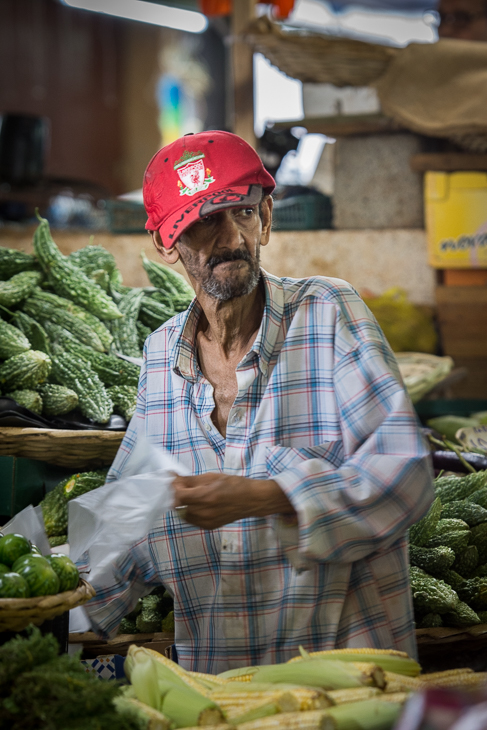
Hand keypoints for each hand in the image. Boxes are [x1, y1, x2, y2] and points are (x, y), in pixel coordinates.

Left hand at [172, 473, 295, 529]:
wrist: (252, 500)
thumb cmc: (235, 484)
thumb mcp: (213, 477)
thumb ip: (191, 480)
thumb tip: (174, 479)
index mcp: (206, 497)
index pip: (178, 496)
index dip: (174, 487)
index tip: (175, 480)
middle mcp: (205, 512)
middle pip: (179, 506)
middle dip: (178, 495)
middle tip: (183, 486)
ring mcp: (206, 522)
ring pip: (183, 514)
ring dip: (183, 504)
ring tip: (192, 495)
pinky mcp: (209, 527)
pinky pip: (192, 520)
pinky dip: (190, 512)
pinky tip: (198, 504)